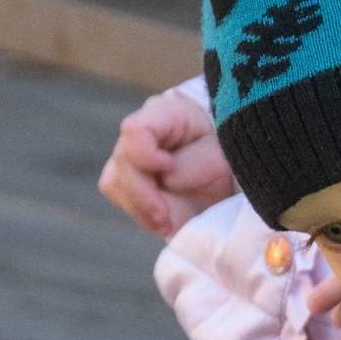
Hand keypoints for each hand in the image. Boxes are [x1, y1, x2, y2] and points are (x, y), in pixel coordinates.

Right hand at [100, 88, 236, 237]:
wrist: (224, 153)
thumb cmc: (223, 148)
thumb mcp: (218, 157)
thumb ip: (191, 166)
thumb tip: (164, 180)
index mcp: (165, 113)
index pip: (135, 129)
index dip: (146, 155)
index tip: (169, 168)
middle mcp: (142, 129)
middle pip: (122, 161)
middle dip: (143, 196)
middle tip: (166, 221)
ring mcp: (132, 151)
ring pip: (116, 182)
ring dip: (140, 209)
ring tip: (168, 226)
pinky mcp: (130, 173)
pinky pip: (122, 195)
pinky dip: (141, 212)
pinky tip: (162, 222)